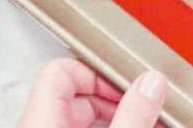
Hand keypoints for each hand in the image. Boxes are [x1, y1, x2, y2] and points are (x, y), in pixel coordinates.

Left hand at [17, 58, 166, 127]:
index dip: (98, 71)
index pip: (61, 70)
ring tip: (145, 122)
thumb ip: (132, 113)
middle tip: (144, 108)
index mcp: (41, 121)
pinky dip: (109, 127)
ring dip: (116, 114)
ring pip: (81, 116)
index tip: (128, 84)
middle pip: (78, 94)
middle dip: (117, 98)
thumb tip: (151, 83)